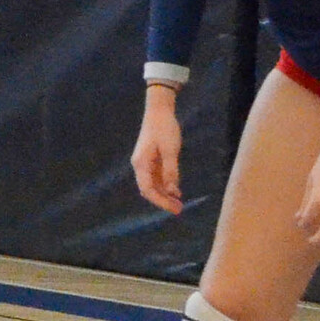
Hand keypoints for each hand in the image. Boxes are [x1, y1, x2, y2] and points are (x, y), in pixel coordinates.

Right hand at [133, 92, 183, 213]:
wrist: (159, 111)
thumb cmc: (165, 129)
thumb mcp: (170, 150)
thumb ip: (171, 171)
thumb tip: (172, 191)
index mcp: (141, 164)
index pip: (148, 189)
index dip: (160, 201)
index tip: (174, 208)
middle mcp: (140, 165)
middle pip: (148, 189)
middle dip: (163, 201)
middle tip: (179, 209)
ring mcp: (145, 163)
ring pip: (152, 185)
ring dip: (164, 195)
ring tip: (179, 203)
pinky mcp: (151, 159)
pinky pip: (156, 177)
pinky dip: (165, 186)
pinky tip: (176, 191)